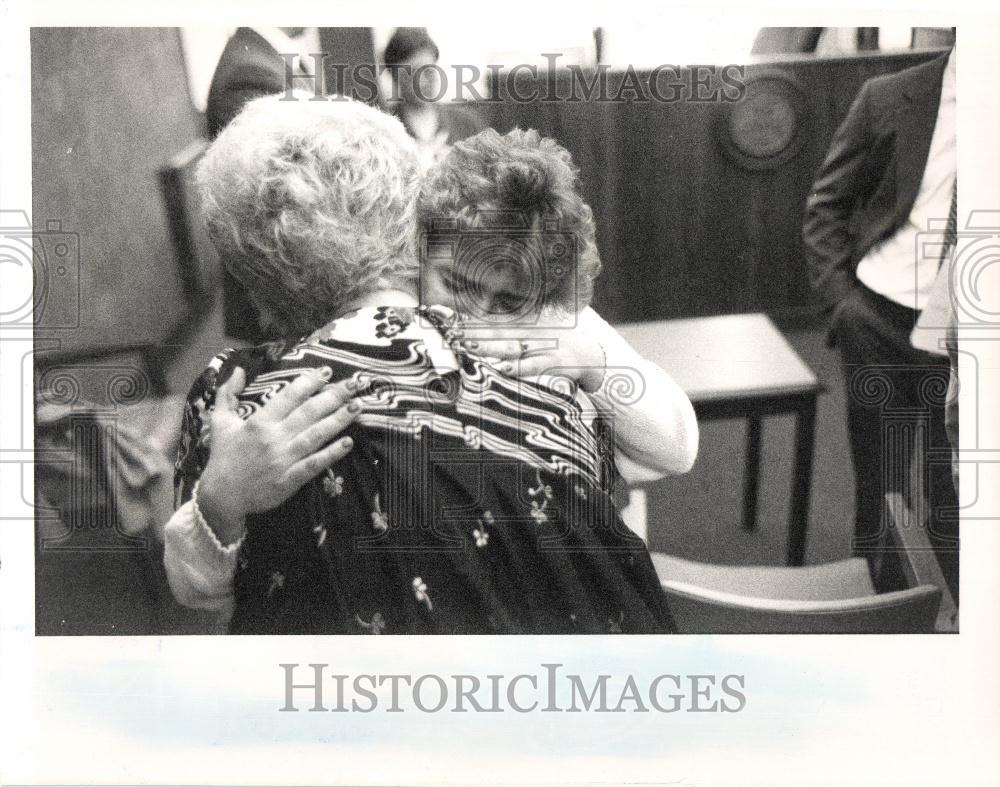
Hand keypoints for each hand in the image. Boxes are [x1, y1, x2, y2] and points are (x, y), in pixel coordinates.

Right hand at [196, 366, 360, 544]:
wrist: (221, 496)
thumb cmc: (223, 456)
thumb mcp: (219, 422)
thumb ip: (227, 394)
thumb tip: (238, 371)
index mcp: (259, 422)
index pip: (289, 397)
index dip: (309, 382)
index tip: (327, 371)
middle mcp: (274, 438)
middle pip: (309, 412)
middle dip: (333, 396)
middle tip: (354, 384)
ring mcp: (284, 459)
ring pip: (316, 435)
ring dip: (338, 420)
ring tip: (357, 407)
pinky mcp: (290, 480)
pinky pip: (315, 464)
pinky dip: (332, 453)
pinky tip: (348, 442)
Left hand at [459, 325, 606, 392]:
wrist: (591, 353)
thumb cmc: (556, 341)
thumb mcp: (534, 326)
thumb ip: (509, 322)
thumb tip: (475, 320)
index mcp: (525, 321)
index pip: (494, 319)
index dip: (472, 319)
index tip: (450, 319)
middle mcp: (532, 331)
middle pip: (497, 331)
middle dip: (474, 333)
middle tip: (452, 333)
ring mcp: (544, 346)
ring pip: (512, 347)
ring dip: (490, 348)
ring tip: (469, 347)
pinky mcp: (556, 362)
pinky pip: (534, 365)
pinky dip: (519, 368)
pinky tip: (503, 370)